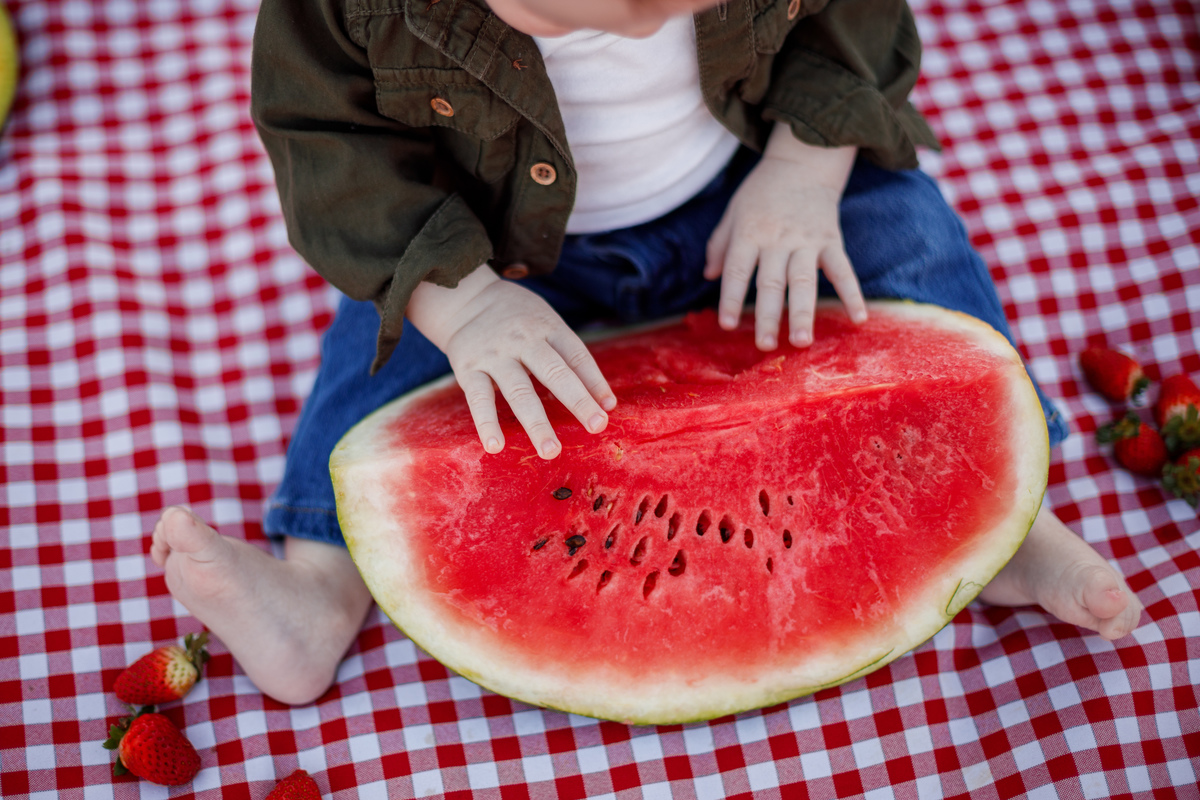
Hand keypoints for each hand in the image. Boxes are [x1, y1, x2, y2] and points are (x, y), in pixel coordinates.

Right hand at [407, 268, 615, 458]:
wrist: (464, 298)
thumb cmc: (518, 319)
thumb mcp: (546, 323)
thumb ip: (571, 357)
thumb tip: (605, 400)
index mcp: (547, 326)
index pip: (576, 355)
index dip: (594, 382)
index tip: (608, 408)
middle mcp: (523, 339)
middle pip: (555, 372)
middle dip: (578, 401)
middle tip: (596, 427)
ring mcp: (495, 355)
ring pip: (519, 391)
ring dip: (536, 423)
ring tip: (550, 451)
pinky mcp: (468, 368)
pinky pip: (478, 398)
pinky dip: (487, 423)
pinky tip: (495, 446)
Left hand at [704, 131, 866, 349]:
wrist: (804, 162)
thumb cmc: (762, 191)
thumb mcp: (734, 211)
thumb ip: (720, 244)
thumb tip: (708, 276)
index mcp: (750, 233)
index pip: (739, 271)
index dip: (731, 298)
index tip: (728, 325)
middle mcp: (778, 240)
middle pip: (772, 283)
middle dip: (769, 316)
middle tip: (766, 346)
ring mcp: (807, 241)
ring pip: (805, 282)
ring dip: (804, 313)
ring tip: (802, 342)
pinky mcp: (831, 240)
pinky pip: (843, 270)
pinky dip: (852, 294)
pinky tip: (859, 319)